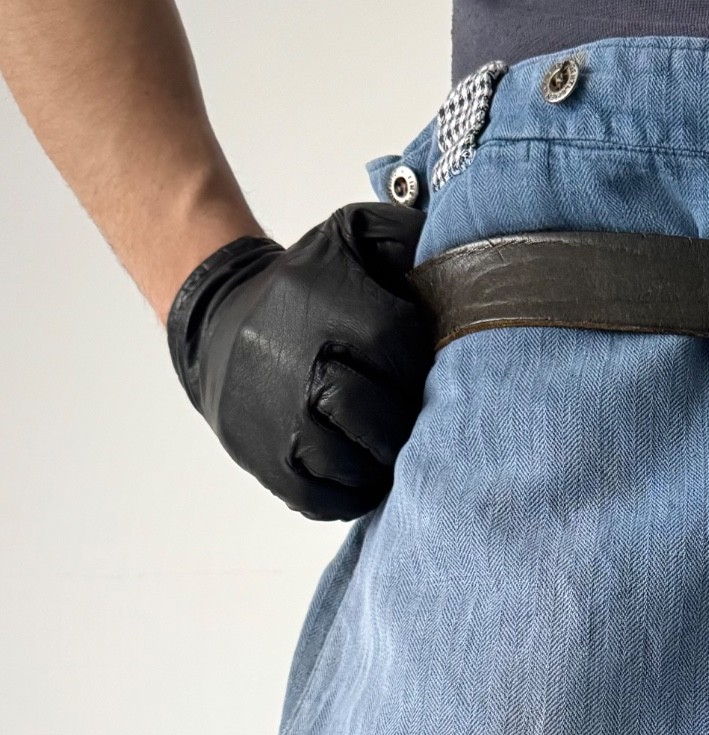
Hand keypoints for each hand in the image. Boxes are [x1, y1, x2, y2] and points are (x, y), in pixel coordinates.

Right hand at [166, 203, 433, 519]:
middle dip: (410, 420)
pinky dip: (357, 491)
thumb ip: (406, 237)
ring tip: (396, 441)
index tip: (433, 369)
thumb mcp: (351, 236)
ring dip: (386, 458)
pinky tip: (366, 468)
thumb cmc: (306, 284)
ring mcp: (279, 421)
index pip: (397, 345)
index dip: (423, 364)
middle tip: (422, 415)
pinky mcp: (268, 463)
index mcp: (321, 304)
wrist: (219, 321)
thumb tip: (462, 258)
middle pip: (380, 415)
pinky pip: (329, 498)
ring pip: (357, 463)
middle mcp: (296, 366)